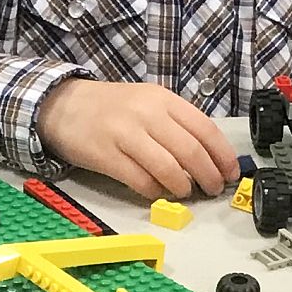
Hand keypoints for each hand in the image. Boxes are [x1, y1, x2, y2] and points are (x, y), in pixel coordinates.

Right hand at [38, 79, 235, 200]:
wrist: (60, 105)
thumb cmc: (110, 108)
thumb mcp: (147, 102)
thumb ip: (175, 124)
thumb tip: (208, 157)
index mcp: (163, 99)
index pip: (205, 129)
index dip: (223, 156)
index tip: (231, 173)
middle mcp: (147, 113)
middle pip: (191, 152)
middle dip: (209, 176)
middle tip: (212, 189)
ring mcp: (125, 134)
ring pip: (169, 169)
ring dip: (183, 187)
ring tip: (185, 193)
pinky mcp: (106, 156)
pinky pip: (141, 181)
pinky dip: (155, 192)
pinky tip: (157, 192)